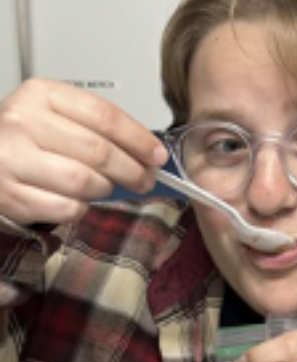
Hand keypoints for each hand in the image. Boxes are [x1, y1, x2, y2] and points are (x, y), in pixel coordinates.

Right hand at [0, 78, 167, 224]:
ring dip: (105, 189)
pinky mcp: (11, 195)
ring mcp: (12, 159)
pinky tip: (79, 200)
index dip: (138, 139)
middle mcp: (23, 122)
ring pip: (84, 182)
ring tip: (106, 187)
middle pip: (98, 151)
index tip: (157, 155)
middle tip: (145, 180)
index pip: (104, 116)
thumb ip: (98, 129)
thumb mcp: (57, 117)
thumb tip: (148, 153)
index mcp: (41, 95)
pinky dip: (82, 208)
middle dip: (132, 170)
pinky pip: (67, 208)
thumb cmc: (27, 139)